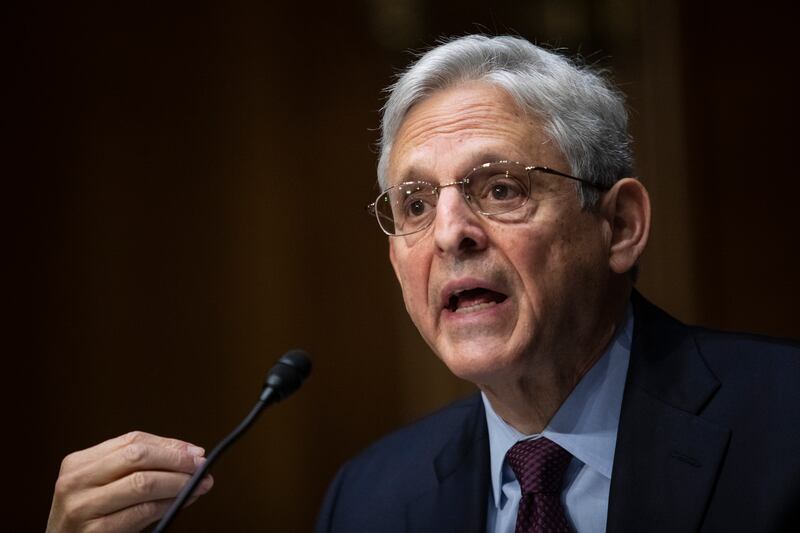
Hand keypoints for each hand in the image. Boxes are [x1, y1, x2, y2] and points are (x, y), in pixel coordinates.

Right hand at [46, 431, 213, 532]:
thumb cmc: (91, 518)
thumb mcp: (105, 486)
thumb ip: (139, 466)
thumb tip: (191, 453)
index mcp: (78, 463)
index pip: (132, 440)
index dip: (169, 444)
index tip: (195, 452)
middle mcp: (75, 481)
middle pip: (137, 456)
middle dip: (176, 460)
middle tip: (200, 466)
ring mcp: (82, 507)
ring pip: (143, 482)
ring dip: (179, 482)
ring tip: (200, 485)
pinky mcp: (95, 532)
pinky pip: (143, 511)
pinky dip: (169, 504)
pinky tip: (182, 502)